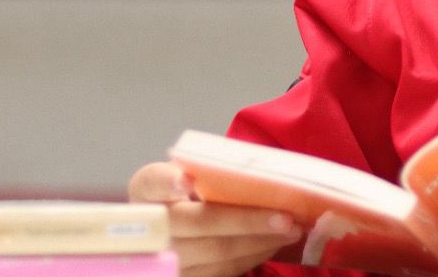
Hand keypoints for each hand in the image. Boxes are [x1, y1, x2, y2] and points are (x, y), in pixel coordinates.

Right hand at [128, 161, 302, 276]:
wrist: (175, 225)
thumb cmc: (193, 191)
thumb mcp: (194, 171)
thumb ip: (214, 169)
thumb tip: (264, 171)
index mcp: (147, 187)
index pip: (153, 181)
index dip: (169, 182)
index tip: (186, 181)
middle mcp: (148, 225)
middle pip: (199, 223)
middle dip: (247, 221)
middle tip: (286, 218)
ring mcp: (163, 258)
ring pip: (216, 252)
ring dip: (258, 242)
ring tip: (290, 230)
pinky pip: (222, 271)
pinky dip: (252, 256)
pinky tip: (272, 244)